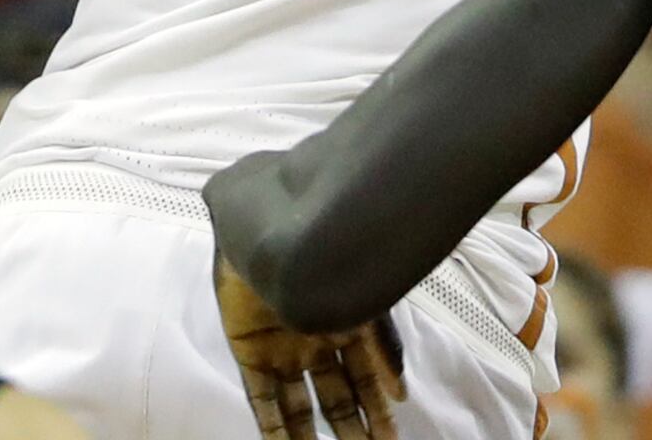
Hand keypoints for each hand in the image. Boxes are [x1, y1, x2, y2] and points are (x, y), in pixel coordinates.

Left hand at [214, 259, 405, 438]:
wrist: (271, 233)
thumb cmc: (326, 258)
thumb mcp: (366, 302)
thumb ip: (384, 347)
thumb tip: (401, 393)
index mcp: (347, 327)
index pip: (366, 379)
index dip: (376, 411)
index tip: (389, 438)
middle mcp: (317, 344)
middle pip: (337, 397)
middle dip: (351, 428)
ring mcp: (283, 351)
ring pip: (300, 405)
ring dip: (311, 435)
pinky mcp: (250, 355)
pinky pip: (262, 400)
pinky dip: (273, 426)